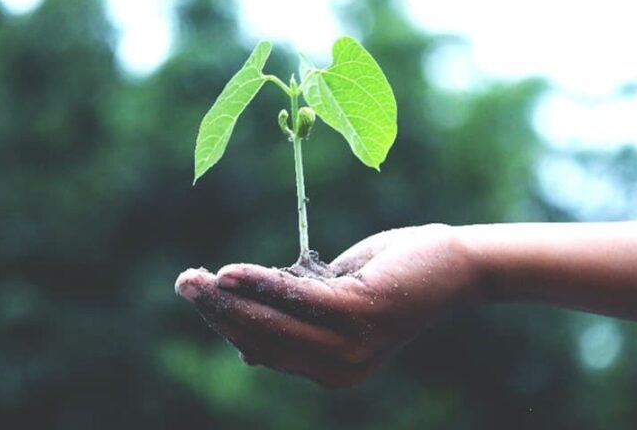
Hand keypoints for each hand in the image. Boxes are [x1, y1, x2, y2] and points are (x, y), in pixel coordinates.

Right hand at [175, 224, 483, 387]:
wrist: (452, 265)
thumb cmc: (390, 278)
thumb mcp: (334, 303)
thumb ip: (295, 321)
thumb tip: (244, 347)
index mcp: (331, 370)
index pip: (264, 349)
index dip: (226, 324)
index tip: (199, 295)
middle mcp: (339, 370)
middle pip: (261, 339)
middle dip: (217, 311)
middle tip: (183, 282)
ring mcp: (350, 346)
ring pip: (272, 323)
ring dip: (229, 299)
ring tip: (195, 278)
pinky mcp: (360, 314)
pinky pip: (297, 299)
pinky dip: (261, 284)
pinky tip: (231, 272)